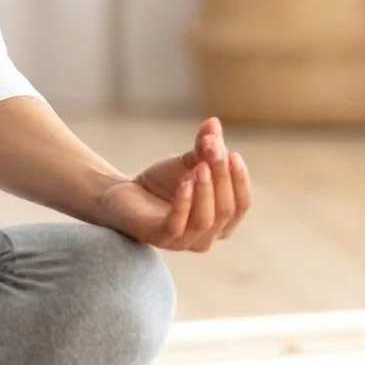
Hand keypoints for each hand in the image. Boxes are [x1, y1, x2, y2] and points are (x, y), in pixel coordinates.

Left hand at [94, 116, 250, 251]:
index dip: (240, 180)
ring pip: (206, 220)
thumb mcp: (187, 163)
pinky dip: (184, 202)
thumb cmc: (161, 183)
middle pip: (226, 210)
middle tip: (212, 150)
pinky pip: (177, 225)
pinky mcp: (160, 238)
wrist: (122, 194)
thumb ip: (204, 147)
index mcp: (221, 222)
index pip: (242, 205)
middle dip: (222, 178)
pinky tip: (183, 180)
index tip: (232, 154)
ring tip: (198, 166)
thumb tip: (214, 122)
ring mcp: (184, 242)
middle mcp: (207, 237)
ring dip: (205, 190)